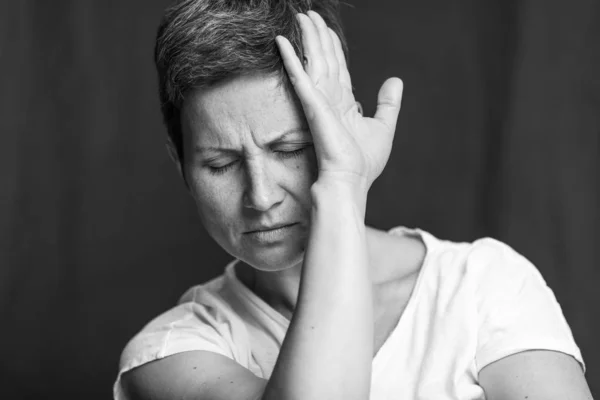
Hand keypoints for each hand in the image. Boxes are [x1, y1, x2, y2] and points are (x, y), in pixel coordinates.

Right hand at [275, 11, 402, 190]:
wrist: (351, 180)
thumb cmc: (364, 162)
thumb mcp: (383, 127)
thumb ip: (388, 103)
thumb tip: (395, 81)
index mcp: (343, 102)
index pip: (337, 66)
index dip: (332, 46)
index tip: (325, 28)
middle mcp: (329, 98)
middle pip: (323, 58)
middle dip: (317, 35)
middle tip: (308, 13)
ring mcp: (319, 100)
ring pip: (313, 60)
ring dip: (307, 37)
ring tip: (301, 16)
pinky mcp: (313, 105)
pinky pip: (299, 76)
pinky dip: (290, 58)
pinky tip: (282, 41)